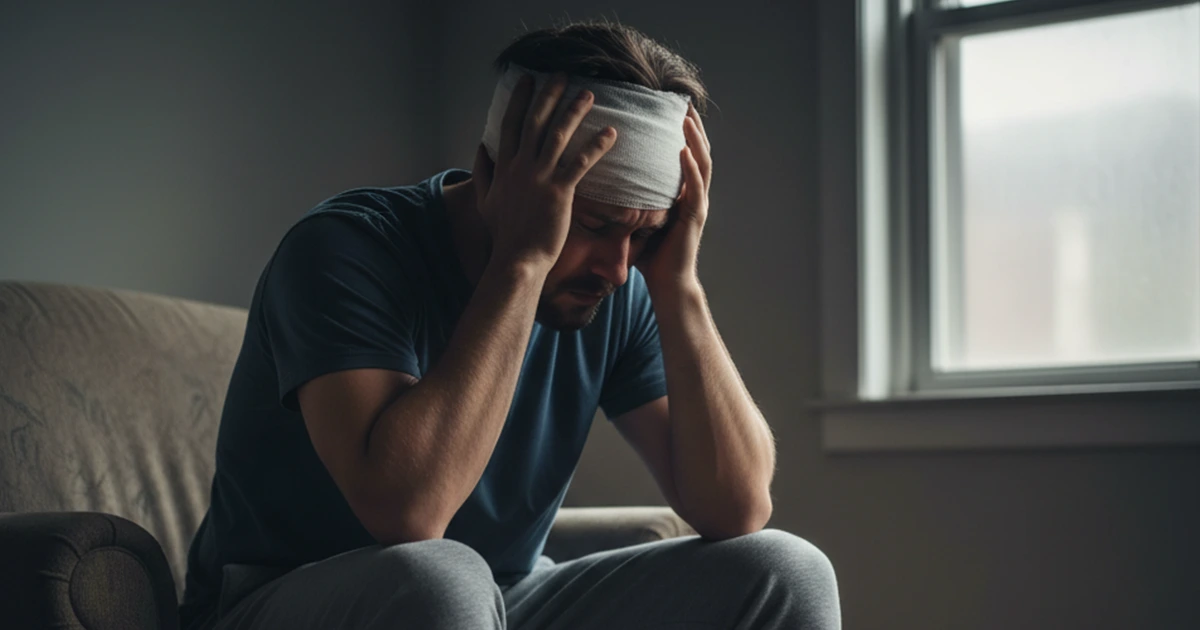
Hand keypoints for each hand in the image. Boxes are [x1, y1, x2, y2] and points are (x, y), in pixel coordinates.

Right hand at [472, 73, 617, 272]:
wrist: (517, 260)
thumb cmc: (504, 235)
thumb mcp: (484, 201)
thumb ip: (482, 173)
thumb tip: (481, 149)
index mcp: (503, 167)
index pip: (511, 124)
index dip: (520, 100)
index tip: (528, 80)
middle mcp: (520, 167)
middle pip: (535, 122)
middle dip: (549, 95)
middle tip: (563, 75)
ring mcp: (539, 178)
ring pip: (557, 135)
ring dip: (574, 112)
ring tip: (588, 94)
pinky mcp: (559, 192)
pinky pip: (580, 163)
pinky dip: (596, 146)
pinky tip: (611, 133)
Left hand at [636, 103, 711, 293]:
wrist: (668, 286)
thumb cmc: (652, 258)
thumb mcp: (638, 222)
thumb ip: (629, 203)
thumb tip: (601, 187)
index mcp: (681, 196)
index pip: (685, 157)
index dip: (681, 134)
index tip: (671, 111)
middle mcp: (693, 197)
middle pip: (698, 153)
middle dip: (692, 128)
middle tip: (682, 103)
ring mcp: (697, 206)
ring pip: (702, 165)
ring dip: (695, 140)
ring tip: (686, 118)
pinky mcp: (694, 218)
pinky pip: (695, 187)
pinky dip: (691, 167)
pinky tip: (683, 151)